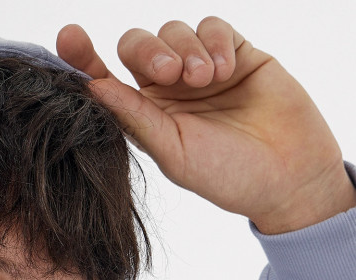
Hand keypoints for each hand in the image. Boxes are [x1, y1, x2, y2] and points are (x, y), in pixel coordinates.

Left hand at [56, 19, 355, 232]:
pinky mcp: (235, 52)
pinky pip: (211, 26)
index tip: (69, 38)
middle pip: (137, 46)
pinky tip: (224, 68)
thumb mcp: (174, 152)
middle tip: (170, 74)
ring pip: (174, 32)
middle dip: (148, 51)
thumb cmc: (227, 176)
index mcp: (144, 117)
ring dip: (187, 50)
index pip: (106, 80)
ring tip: (206, 80)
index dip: (84, 58)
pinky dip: (213, 41)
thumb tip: (93, 87)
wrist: (287, 176)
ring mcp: (198, 70)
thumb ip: (135, 117)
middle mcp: (167, 91)